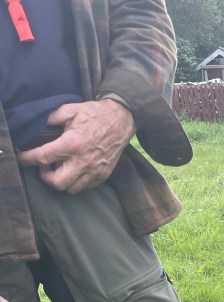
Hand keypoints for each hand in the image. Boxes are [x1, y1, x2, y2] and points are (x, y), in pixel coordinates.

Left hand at [16, 99, 134, 194]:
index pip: (43, 157)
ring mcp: (94, 170)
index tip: (21, 159)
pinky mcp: (103, 175)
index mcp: (72, 144)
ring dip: (62, 181)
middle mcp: (83, 161)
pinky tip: (74, 169)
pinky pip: (85, 187)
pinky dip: (76, 181)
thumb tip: (37, 125)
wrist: (121, 120)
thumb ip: (51, 118)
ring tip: (61, 168)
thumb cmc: (95, 114)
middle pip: (58, 183)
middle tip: (45, 166)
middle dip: (46, 177)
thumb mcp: (70, 110)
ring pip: (71, 189)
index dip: (28, 159)